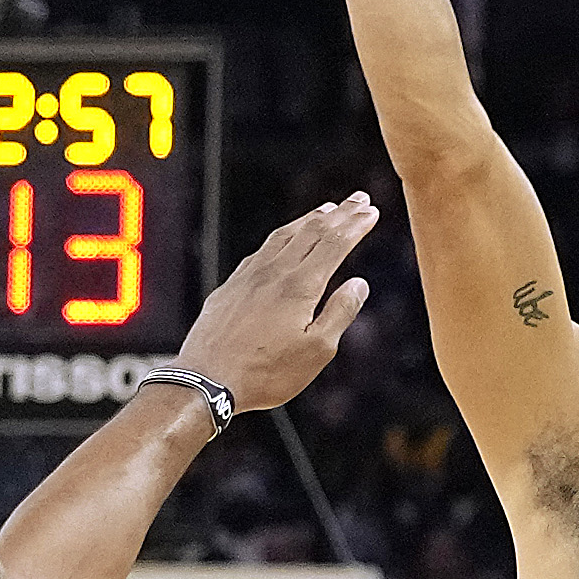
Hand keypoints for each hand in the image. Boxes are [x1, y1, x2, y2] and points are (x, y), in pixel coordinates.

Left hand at [172, 196, 376, 420]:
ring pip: (284, 236)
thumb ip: (339, 313)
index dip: (355, 225)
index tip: (371, 211)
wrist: (206, 380)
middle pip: (312, 231)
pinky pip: (261, 250)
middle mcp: (274, 272)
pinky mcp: (230, 286)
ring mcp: (249, 276)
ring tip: (327, 209)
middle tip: (358, 198)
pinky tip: (284, 239)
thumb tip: (359, 284)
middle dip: (339, 213)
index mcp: (300, 287)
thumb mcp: (316, 352)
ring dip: (309, 219)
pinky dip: (282, 236)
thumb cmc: (265, 373)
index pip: (335, 244)